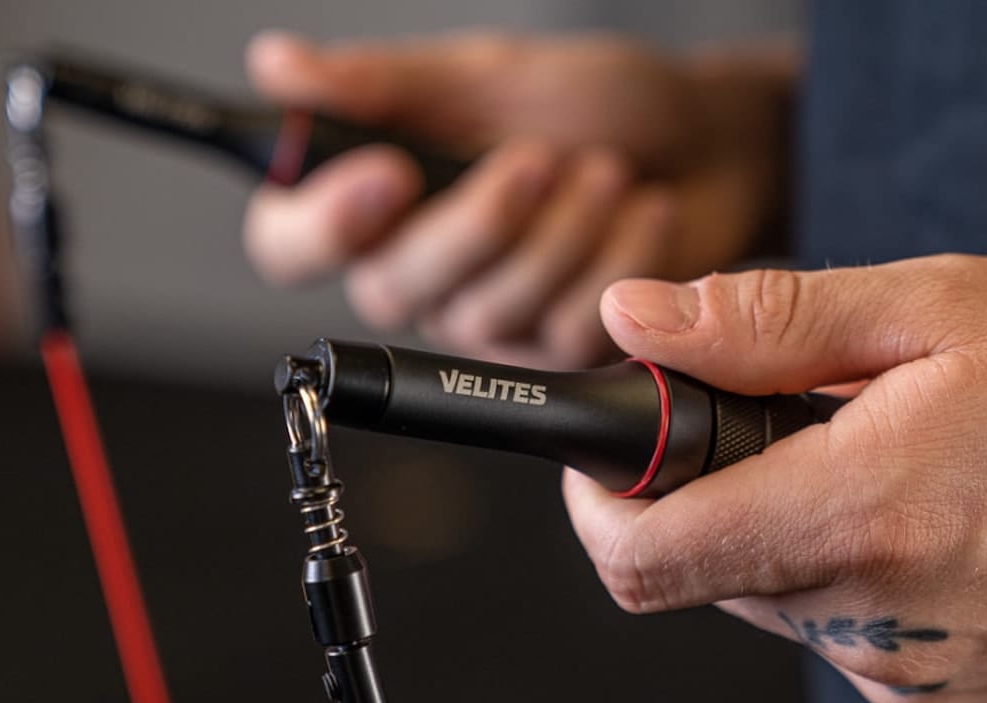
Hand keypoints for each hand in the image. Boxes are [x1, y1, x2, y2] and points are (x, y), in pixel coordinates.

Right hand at [242, 30, 795, 367]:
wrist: (708, 141)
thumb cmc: (595, 103)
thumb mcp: (489, 73)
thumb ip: (383, 82)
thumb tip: (278, 67)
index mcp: (375, 198)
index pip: (290, 243)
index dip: (324, 224)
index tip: (389, 172)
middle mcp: (418, 269)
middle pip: (394, 290)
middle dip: (479, 223)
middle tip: (539, 156)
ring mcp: (485, 320)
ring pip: (490, 311)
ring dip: (564, 231)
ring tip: (607, 171)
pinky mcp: (555, 351)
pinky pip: (566, 332)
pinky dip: (618, 259)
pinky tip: (641, 211)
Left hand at [563, 255, 986, 702]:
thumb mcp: (941, 307)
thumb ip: (766, 324)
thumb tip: (636, 323)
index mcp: (863, 513)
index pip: (646, 554)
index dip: (600, 496)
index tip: (616, 441)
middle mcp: (874, 619)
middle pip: (703, 570)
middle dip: (712, 487)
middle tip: (798, 412)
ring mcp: (908, 673)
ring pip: (770, 600)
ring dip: (788, 524)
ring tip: (894, 455)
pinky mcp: (941, 697)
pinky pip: (837, 634)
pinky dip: (848, 569)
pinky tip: (934, 515)